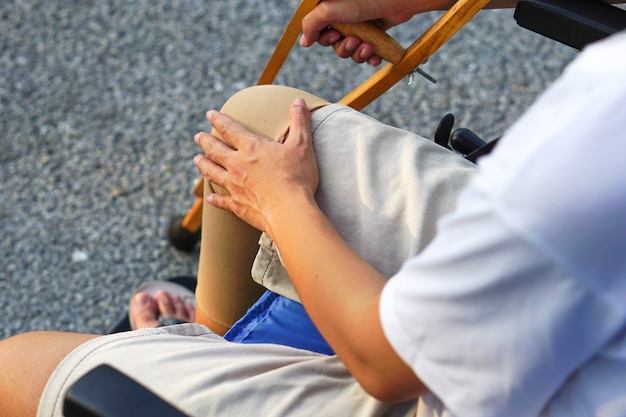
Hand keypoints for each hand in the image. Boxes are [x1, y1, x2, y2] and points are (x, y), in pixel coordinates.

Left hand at [193, 98, 318, 234]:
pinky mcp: (237, 205)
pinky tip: (209, 198)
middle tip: (197, 137)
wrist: (289, 211)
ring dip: (203, 165)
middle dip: (205, 141)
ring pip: (212, 173)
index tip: (210, 114)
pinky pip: (221, 201)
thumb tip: (298, 100)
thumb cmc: (297, 177)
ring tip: (196, 160)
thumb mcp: (302, 145)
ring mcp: (234, 186)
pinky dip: (214, 199)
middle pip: (214, 150)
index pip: (230, 129)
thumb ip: (299, 121)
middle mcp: (237, 165)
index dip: (219, 120)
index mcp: (251, 148)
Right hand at [299, 0, 454, 64]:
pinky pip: (365, 53)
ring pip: (350, 51)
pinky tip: (375, 56)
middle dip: (344, 48)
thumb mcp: (331, 9)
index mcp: (330, 7)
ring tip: (368, 46)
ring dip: (358, 54)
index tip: (334, 35)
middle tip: (354, 40)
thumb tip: (304, 42)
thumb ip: (311, 24)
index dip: (324, 38)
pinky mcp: (373, 33)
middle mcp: (343, 16)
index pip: (317, 31)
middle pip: (333, 44)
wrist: (399, 0)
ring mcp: (359, 25)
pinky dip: (370, 57)